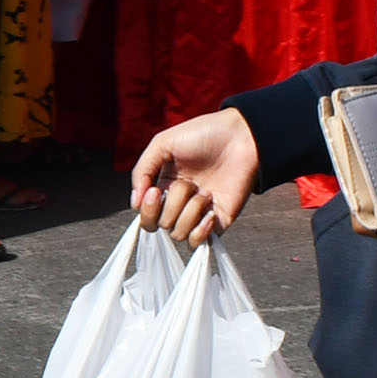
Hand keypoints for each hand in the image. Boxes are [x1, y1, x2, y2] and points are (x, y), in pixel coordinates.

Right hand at [131, 106, 260, 248]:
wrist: (242, 136)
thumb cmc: (203, 134)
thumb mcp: (161, 144)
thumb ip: (141, 172)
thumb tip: (134, 204)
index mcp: (163, 187)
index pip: (145, 216)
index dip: (147, 209)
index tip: (156, 191)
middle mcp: (179, 204)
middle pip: (161, 225)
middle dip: (173, 204)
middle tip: (188, 184)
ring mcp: (198, 214)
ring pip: (178, 234)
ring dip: (190, 212)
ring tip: (205, 192)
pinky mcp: (218, 221)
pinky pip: (199, 243)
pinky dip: (200, 231)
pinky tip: (209, 213)